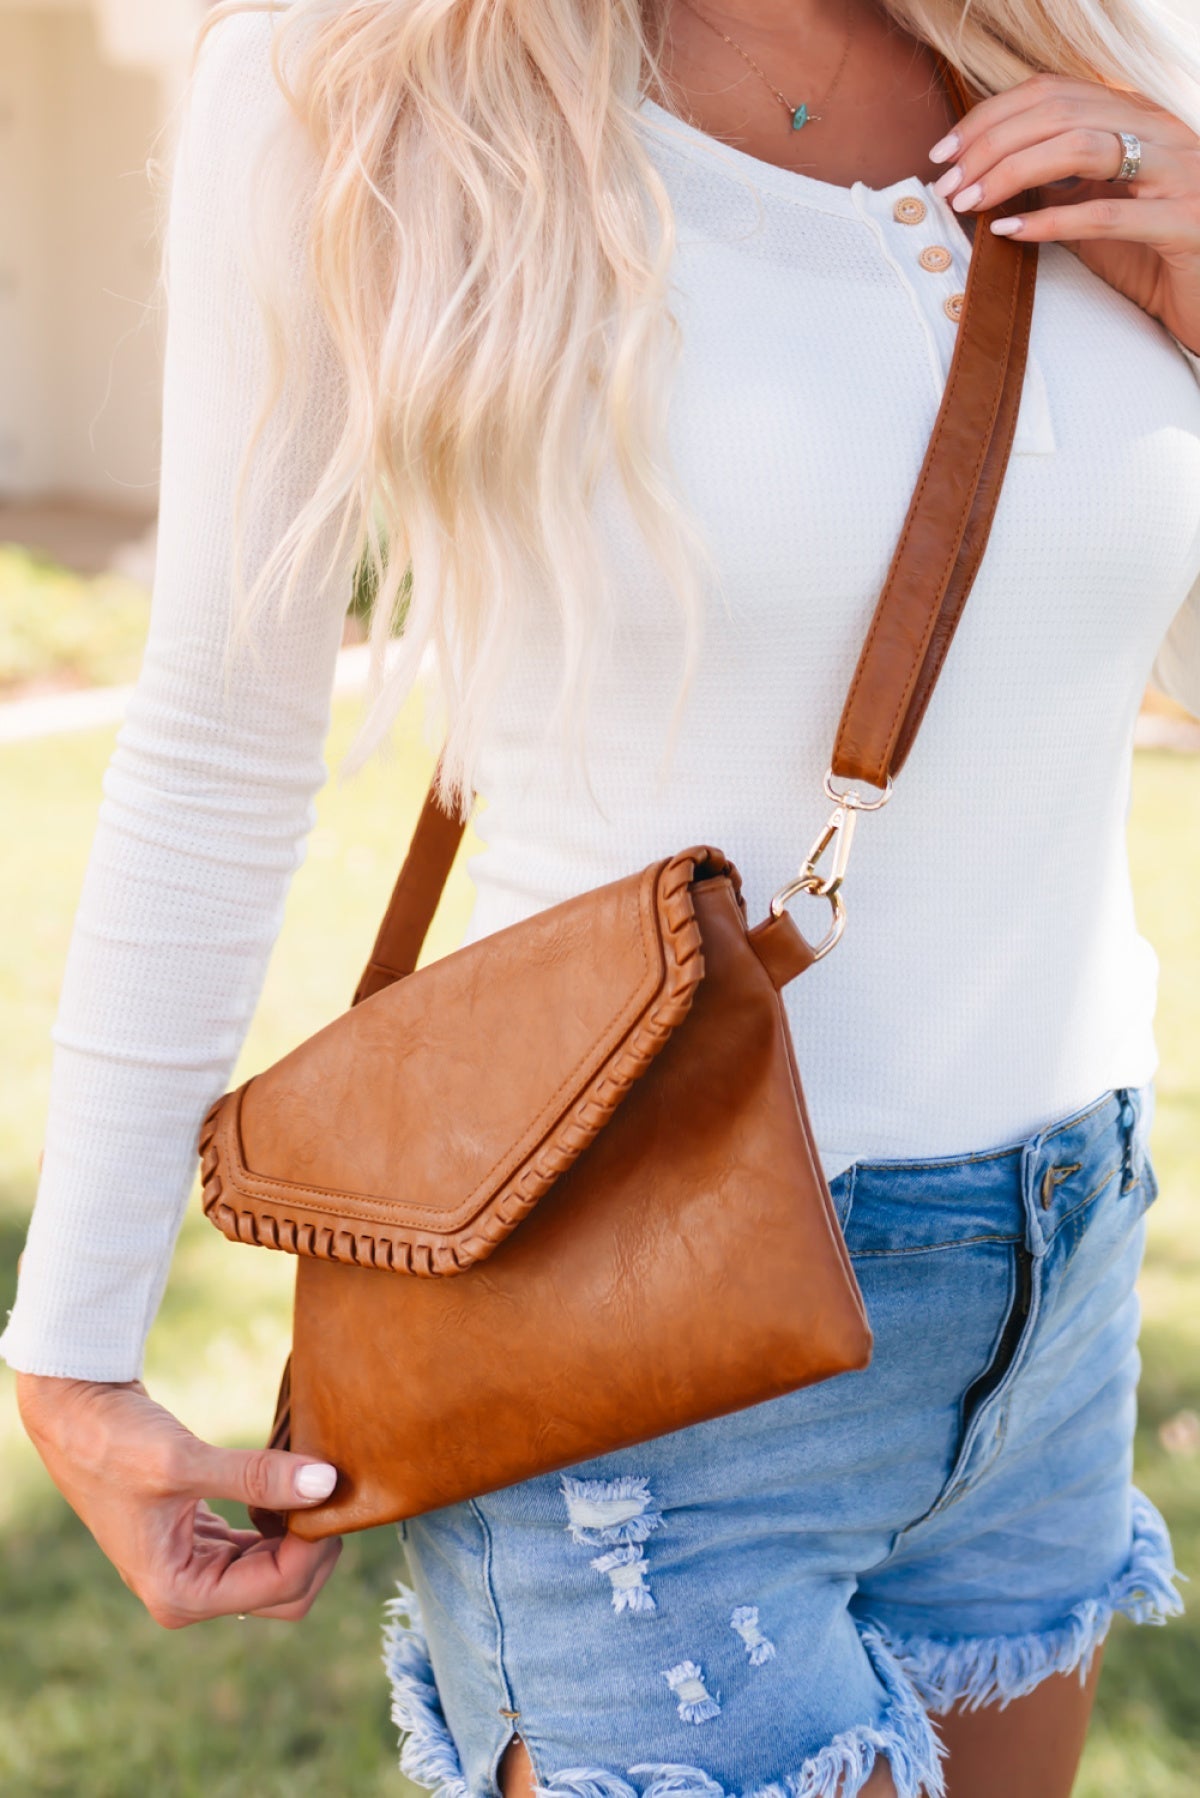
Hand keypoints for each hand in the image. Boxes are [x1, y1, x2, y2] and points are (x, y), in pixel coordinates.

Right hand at [16, 1372, 342, 1627]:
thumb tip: (326, 1484)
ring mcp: (194, 1569)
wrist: (76, 1412)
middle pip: (284, 1592)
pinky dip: (281, 1522)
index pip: (279, 1587)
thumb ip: (257, 1478)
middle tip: (332, 1489)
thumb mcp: (185, 1461)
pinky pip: (258, 1548)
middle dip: (314, 1548)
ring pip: (276, 1572)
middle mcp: (187, 1594)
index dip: (315, 1545)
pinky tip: (291, 1485)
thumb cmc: (115, 1441)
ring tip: (315, 1482)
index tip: (336, 1493)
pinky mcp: (200, 1541)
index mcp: (179, 1593)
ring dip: (301, 1534)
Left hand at [927, 73, 1199, 354]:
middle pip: (1060, 111)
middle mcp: (1159, 132)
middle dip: (991, 143)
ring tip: (968, 202)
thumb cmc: (1150, 255)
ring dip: (1011, 172)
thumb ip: (1052, 186)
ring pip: (1081, 147)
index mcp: (1137, 118)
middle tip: (947, 182)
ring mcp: (1176, 172)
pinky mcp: (1183, 223)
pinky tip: (1009, 231)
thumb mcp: (1094, 209)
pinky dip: (1050, 222)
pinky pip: (1107, 215)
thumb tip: (981, 180)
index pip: (1053, 91)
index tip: (944, 151)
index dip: (991, 116)